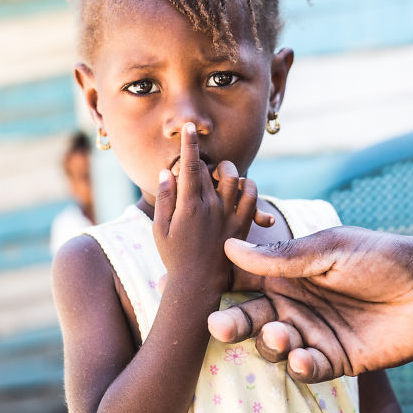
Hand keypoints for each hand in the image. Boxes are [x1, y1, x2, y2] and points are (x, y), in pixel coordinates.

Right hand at [152, 122, 269, 292]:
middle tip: (195, 170)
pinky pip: (252, 195)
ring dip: (227, 170)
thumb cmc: (173, 257)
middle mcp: (211, 207)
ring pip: (236, 177)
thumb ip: (164, 199)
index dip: (190, 143)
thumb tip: (167, 172)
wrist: (197, 286)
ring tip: (219, 176)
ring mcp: (229, 215)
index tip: (190, 127)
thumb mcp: (159, 229)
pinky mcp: (242, 225)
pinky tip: (239, 188)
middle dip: (202, 162)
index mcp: (188, 206)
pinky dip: (247, 186)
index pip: (189, 165)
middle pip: (211, 168)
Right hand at [207, 226, 412, 382]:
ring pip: (273, 345)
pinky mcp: (333, 360)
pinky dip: (301, 366)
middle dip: (231, 322)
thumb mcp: (331, 248)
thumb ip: (283, 257)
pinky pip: (307, 369)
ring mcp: (311, 333)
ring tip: (282, 336)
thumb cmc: (381, 257)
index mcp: (286, 273)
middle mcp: (292, 304)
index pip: (241, 279)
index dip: (213, 283)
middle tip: (217, 325)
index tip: (178, 283)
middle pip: (249, 316)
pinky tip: (303, 358)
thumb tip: (229, 246)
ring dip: (270, 343)